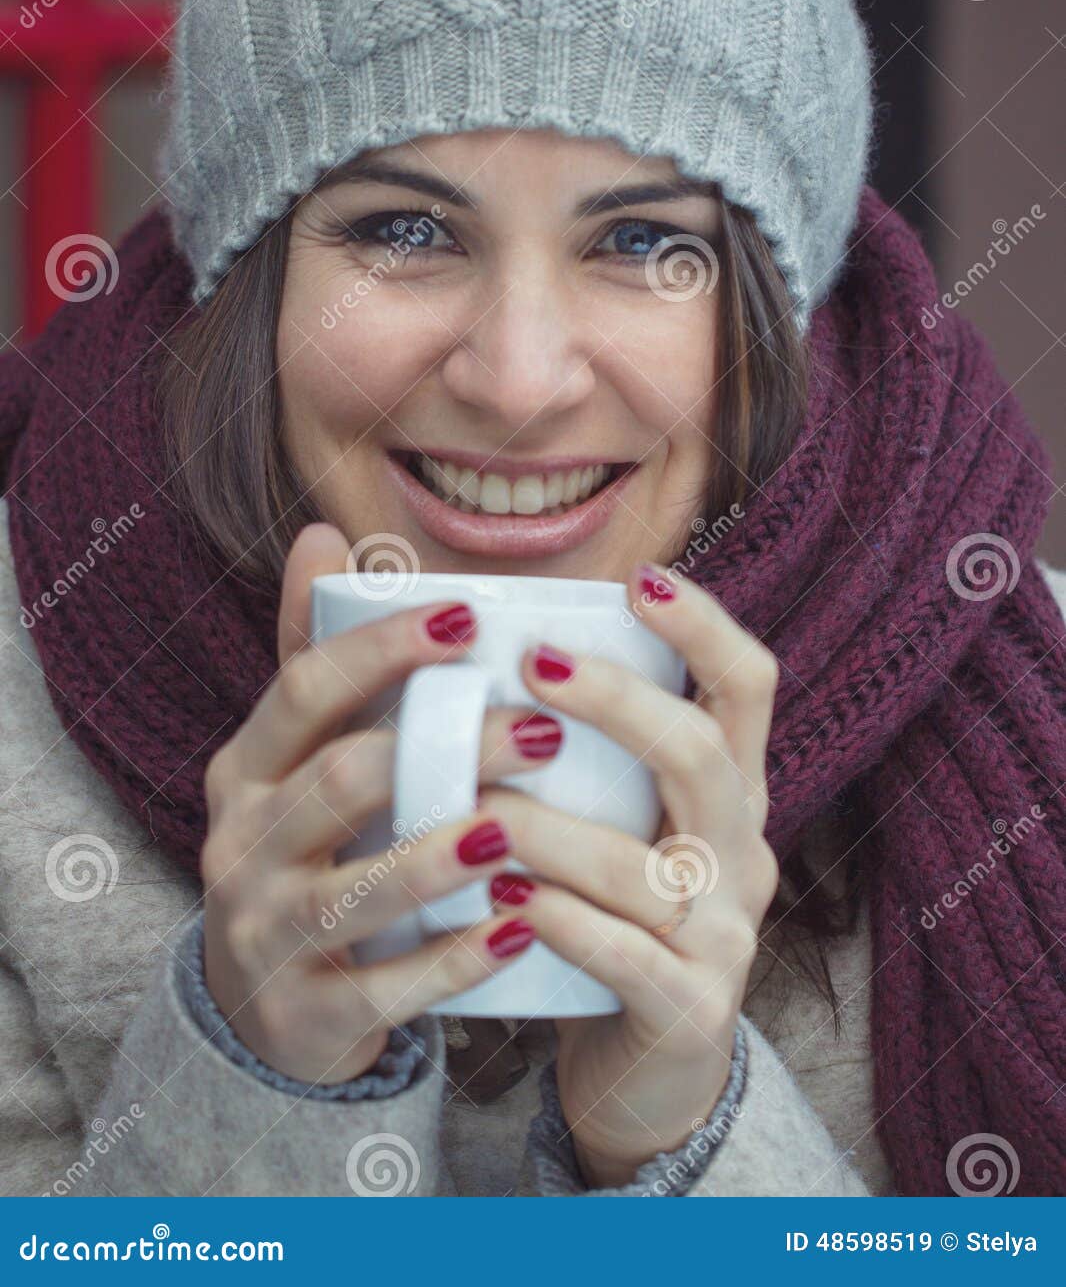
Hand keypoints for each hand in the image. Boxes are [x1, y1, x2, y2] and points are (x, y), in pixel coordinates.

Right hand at [200, 523, 562, 1084]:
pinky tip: (522, 930)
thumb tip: (322, 533)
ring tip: (526, 824)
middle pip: (343, 781)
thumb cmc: (306, 850)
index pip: (306, 689)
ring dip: (448, 854)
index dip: (384, 648)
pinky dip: (455, 959)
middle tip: (545, 728)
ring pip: (359, 888)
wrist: (264, 1010)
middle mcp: (240, 844)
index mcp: (244, 768)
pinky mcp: (302, 1015)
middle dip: (445, 751)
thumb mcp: (295, 757)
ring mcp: (265, 934)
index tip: (470, 615)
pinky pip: (386, 988)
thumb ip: (315, 653)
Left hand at [476, 561, 778, 1188]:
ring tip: (478, 805)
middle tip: (530, 664)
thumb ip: (585, 751)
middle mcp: (742, 852)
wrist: (646, 1074)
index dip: (705, 626)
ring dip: (554, 828)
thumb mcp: (620, 825)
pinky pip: (626, 955)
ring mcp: (726, 936)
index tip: (639, 578)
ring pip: (650, 866)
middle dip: (617, 702)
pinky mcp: (692, 1011)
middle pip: (704, 755)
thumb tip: (503, 637)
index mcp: (729, 792)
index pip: (749, 686)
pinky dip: (561, 920)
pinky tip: (501, 899)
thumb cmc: (610, 918)